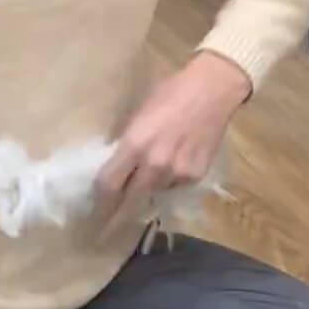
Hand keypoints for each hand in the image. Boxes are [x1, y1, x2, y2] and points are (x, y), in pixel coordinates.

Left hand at [97, 52, 250, 207]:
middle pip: (129, 199)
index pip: (108, 184)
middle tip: (111, 219)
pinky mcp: (195, 176)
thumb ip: (127, 143)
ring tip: (154, 169)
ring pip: (153, 192)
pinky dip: (170, 180)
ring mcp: (177, 173)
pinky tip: (176, 161)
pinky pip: (174, 186)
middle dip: (119, 208)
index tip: (95, 207)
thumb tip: (116, 166)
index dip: (99, 198)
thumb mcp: (139, 114)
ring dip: (148, 188)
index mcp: (135, 144)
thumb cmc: (172, 93)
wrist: (214, 89)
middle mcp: (155, 164)